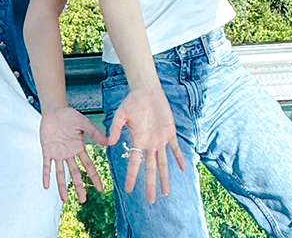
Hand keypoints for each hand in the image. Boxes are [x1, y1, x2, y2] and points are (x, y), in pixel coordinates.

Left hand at [39, 105, 107, 203]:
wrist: (54, 110)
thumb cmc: (69, 115)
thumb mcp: (83, 123)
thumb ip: (94, 133)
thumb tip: (109, 142)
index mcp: (79, 148)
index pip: (88, 166)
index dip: (94, 177)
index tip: (100, 188)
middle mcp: (69, 154)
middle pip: (75, 174)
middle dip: (79, 187)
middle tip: (83, 200)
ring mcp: (58, 154)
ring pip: (61, 173)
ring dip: (62, 186)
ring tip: (65, 200)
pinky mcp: (47, 151)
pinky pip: (46, 165)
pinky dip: (46, 175)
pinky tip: (46, 186)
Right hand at [107, 85, 185, 203]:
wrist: (146, 91)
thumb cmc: (132, 101)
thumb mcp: (121, 114)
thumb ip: (115, 128)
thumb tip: (109, 143)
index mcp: (137, 141)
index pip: (133, 163)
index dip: (131, 176)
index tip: (128, 189)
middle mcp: (149, 144)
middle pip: (150, 168)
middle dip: (150, 184)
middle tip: (150, 200)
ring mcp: (160, 139)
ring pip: (163, 163)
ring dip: (165, 177)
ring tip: (166, 192)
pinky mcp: (170, 132)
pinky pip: (175, 148)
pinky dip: (179, 158)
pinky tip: (182, 168)